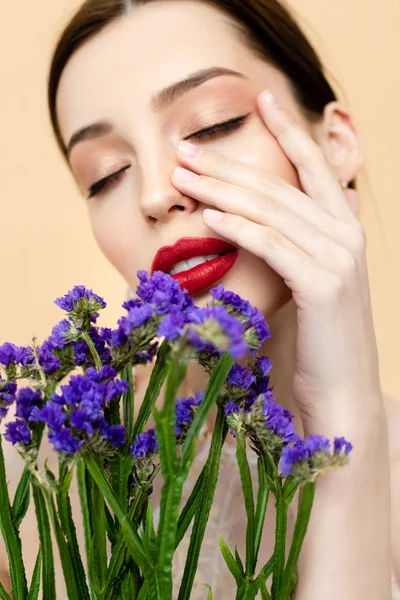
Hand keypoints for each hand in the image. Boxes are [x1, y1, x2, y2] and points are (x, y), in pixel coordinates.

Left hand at [171, 90, 383, 430]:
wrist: (340, 390)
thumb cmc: (316, 338)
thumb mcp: (306, 280)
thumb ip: (290, 244)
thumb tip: (250, 219)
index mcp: (344, 227)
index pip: (313, 165)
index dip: (288, 128)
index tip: (259, 99)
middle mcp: (346, 233)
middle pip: (279, 185)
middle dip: (228, 165)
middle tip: (186, 151)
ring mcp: (338, 257)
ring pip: (271, 210)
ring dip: (221, 190)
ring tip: (183, 177)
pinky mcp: (322, 284)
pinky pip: (271, 245)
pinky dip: (238, 227)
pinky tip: (208, 215)